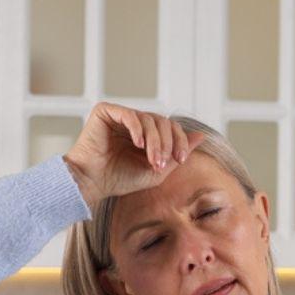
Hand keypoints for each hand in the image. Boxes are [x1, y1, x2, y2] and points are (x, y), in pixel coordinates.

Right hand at [61, 101, 208, 211]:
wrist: (93, 182)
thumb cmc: (121, 179)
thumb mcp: (157, 170)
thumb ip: (178, 154)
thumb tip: (201, 136)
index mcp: (147, 134)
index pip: (171, 128)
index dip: (180, 141)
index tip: (180, 160)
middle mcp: (135, 122)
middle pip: (163, 122)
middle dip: (168, 144)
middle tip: (162, 163)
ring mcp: (121, 115)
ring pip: (149, 119)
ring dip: (155, 141)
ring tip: (151, 160)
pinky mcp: (105, 111)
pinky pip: (129, 114)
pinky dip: (137, 129)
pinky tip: (138, 144)